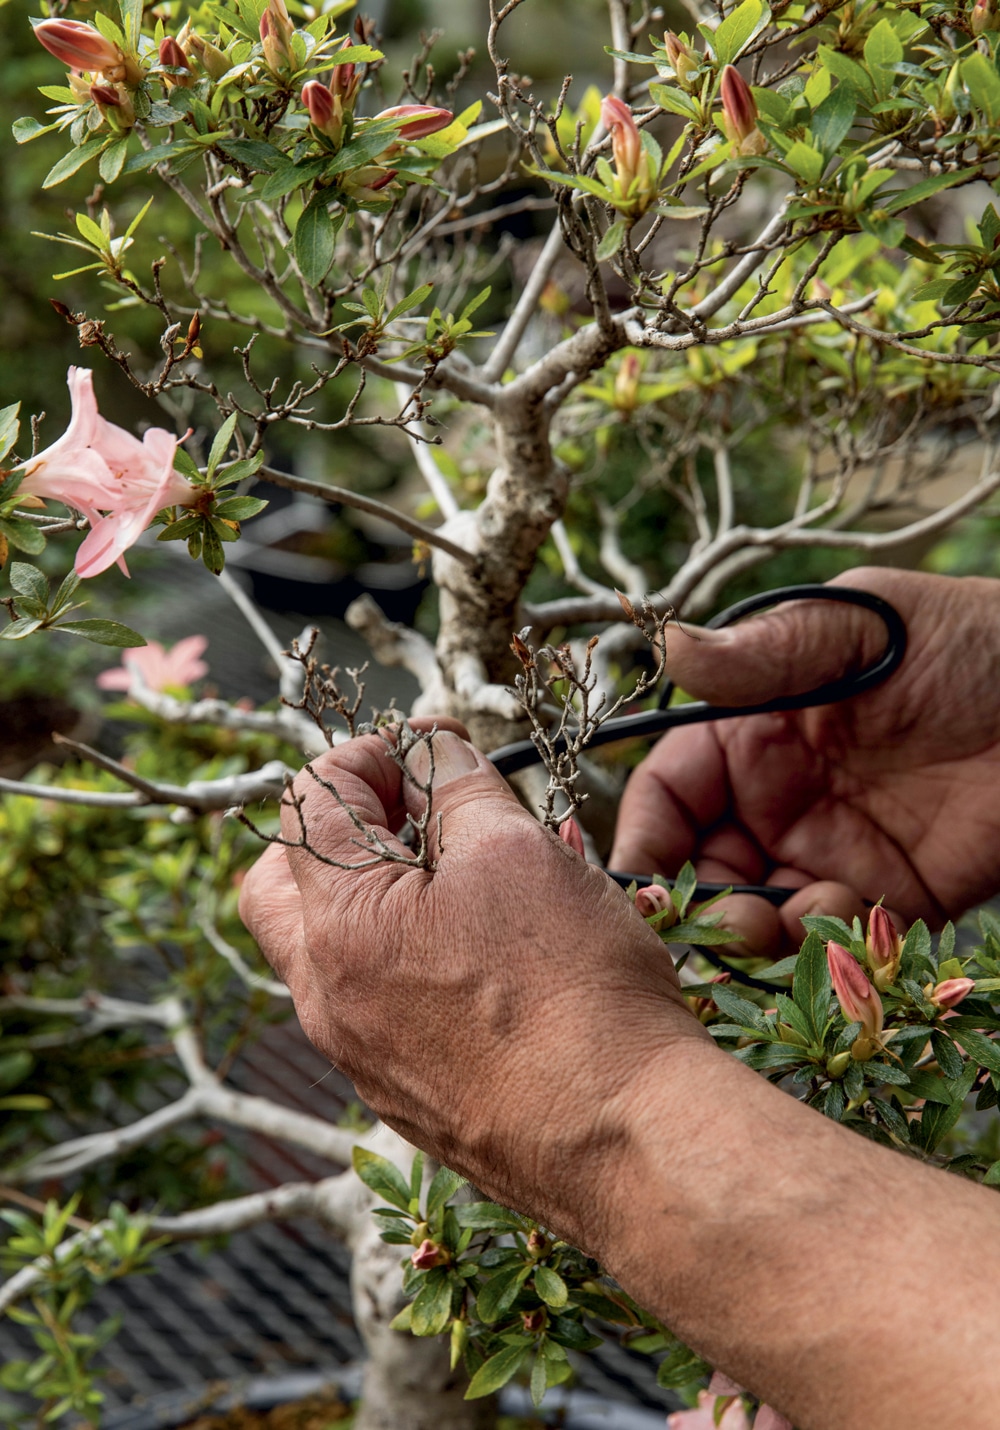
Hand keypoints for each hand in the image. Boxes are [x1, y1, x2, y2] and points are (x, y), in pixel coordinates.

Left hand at [239, 726, 703, 1246]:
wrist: (624, 1139)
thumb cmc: (573, 989)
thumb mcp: (516, 852)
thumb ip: (456, 788)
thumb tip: (430, 751)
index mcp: (339, 925)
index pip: (307, 803)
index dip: (364, 756)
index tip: (422, 750)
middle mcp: (327, 998)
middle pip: (280, 887)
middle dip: (333, 833)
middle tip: (407, 814)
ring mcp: (360, 1056)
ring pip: (334, 951)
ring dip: (381, 896)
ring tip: (470, 877)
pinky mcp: (404, 1096)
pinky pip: (379, 1007)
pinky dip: (412, 960)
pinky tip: (492, 952)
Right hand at [610, 568, 999, 952]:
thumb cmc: (970, 642)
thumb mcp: (860, 627)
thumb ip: (764, 654)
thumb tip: (672, 649)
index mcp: (754, 734)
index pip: (668, 796)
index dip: (643, 840)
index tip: (639, 884)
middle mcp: (779, 801)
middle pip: (699, 870)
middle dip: (691, 906)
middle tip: (719, 920)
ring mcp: (832, 853)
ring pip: (756, 919)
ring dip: (752, 935)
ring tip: (781, 919)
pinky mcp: (890, 900)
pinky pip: (832, 942)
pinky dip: (820, 946)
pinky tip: (846, 911)